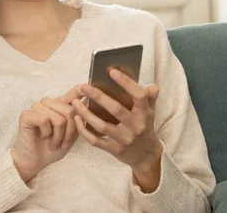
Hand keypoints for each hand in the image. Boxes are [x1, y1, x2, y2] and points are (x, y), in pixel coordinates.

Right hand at [12, 86, 83, 182]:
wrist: (35, 162)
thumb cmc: (53, 148)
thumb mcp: (71, 136)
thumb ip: (78, 120)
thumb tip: (87, 102)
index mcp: (59, 107)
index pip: (72, 93)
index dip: (80, 90)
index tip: (88, 85)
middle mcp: (48, 104)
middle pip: (69, 110)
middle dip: (70, 132)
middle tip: (63, 143)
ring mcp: (36, 108)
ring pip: (58, 118)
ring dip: (58, 136)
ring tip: (53, 142)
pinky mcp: (27, 115)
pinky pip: (44, 120)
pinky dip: (47, 134)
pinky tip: (42, 137)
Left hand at [71, 68, 162, 189]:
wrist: (147, 155)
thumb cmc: (145, 126)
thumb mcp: (150, 111)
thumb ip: (150, 97)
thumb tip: (152, 86)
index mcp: (145, 113)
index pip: (139, 95)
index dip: (126, 83)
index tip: (112, 71)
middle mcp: (136, 126)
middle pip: (116, 110)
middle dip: (98, 97)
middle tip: (83, 86)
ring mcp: (125, 139)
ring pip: (102, 126)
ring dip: (86, 113)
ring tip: (75, 102)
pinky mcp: (114, 150)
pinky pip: (95, 140)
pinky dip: (84, 130)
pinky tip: (77, 118)